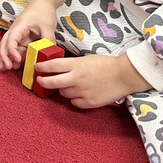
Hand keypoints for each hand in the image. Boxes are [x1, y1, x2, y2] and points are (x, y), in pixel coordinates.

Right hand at [0, 0, 56, 70]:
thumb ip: (48, 40)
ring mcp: (19, 35)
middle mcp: (16, 31)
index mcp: (19, 27)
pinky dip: (14, 56)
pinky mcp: (23, 38)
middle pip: (5, 44)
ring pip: (9, 47)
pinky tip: (13, 64)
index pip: (11, 40)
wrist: (43, 3)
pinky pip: (17, 48)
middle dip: (4, 56)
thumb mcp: (48, 26)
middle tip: (6, 67)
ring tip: (6, 69)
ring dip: (6, 57)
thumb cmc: (43, 12)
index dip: (12, 51)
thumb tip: (48, 54)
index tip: (17, 59)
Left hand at [35, 53, 151, 108]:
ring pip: (63, 93)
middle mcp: (77, 79)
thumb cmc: (105, 64)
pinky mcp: (90, 102)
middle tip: (41, 80)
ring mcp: (83, 92)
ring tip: (71, 85)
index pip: (51, 66)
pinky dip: (75, 99)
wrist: (125, 75)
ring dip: (63, 89)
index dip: (41, 67)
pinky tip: (80, 93)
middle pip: (51, 82)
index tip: (37, 68)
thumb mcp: (85, 59)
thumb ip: (71, 64)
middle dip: (43, 81)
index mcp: (75, 65)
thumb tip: (55, 67)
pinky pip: (74, 103)